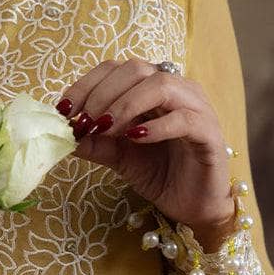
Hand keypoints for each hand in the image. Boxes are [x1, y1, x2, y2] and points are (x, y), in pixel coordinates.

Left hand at [57, 58, 237, 243]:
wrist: (192, 205)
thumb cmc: (159, 173)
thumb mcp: (118, 156)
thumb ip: (94, 142)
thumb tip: (63, 133)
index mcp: (150, 88)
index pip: (115, 68)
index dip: (86, 85)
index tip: (64, 110)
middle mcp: (175, 90)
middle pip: (136, 69)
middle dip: (103, 94)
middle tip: (86, 122)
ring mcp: (196, 108)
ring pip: (161, 85)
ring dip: (126, 105)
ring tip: (107, 129)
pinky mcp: (210, 133)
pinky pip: (184, 119)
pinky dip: (156, 126)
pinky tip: (136, 138)